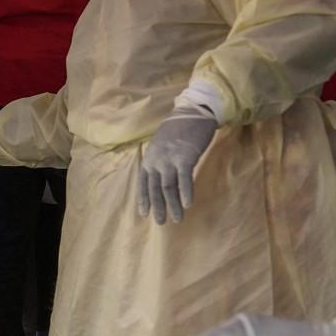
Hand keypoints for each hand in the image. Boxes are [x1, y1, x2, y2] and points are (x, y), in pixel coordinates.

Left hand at [138, 106, 216, 224]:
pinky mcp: (185, 158)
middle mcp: (156, 160)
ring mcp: (170, 159)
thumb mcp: (161, 144)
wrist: (193, 113)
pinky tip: (187, 204)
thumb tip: (159, 176)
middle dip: (158, 206)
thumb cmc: (178, 129)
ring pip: (169, 187)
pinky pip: (184, 179)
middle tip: (160, 222)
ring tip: (176, 219)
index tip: (143, 213)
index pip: (143, 182)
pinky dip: (185, 193)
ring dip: (172, 205)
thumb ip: (158, 160)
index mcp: (149, 157)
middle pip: (155, 188)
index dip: (143, 198)